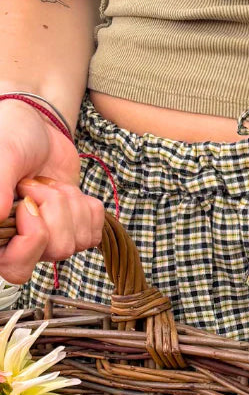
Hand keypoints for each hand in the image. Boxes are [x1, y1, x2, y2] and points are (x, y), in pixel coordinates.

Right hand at [0, 101, 103, 284]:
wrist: (36, 126)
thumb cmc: (10, 136)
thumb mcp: (3, 156)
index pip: (16, 268)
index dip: (31, 240)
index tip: (27, 205)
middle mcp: (21, 241)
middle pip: (57, 251)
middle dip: (55, 210)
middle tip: (35, 186)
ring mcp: (50, 238)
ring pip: (78, 242)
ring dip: (69, 203)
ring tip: (47, 184)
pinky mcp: (75, 229)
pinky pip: (94, 232)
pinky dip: (86, 206)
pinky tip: (66, 190)